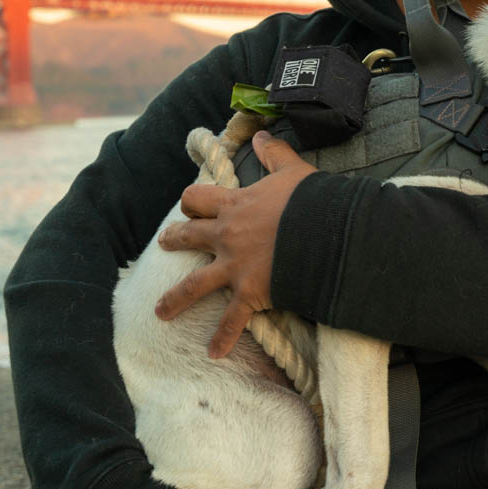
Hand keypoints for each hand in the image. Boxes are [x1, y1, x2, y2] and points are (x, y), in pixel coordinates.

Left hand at [155, 130, 317, 357]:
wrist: (326, 233)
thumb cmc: (311, 200)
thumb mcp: (293, 170)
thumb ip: (274, 154)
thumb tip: (261, 135)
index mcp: (235, 205)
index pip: (198, 199)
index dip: (192, 201)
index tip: (190, 205)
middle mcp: (227, 236)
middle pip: (188, 236)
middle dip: (175, 239)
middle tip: (165, 243)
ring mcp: (234, 267)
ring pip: (194, 284)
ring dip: (175, 299)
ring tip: (160, 312)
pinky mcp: (249, 293)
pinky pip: (232, 320)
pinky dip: (223, 338)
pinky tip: (213, 353)